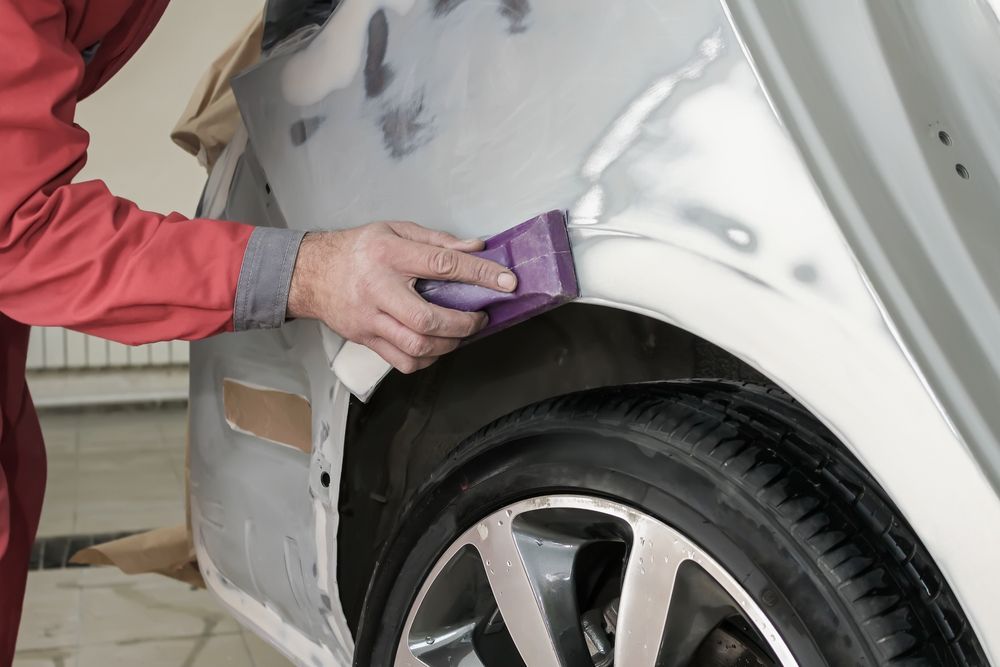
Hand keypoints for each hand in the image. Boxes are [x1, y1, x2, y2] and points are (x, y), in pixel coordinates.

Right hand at [287, 221, 516, 372]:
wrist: (311, 273)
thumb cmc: (356, 250)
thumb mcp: (396, 230)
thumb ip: (437, 241)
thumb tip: (476, 248)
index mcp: (390, 255)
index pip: (443, 265)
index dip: (480, 275)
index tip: (506, 281)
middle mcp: (379, 289)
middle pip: (428, 320)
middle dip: (464, 324)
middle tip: (479, 318)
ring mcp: (371, 319)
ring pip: (416, 346)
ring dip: (449, 345)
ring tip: (460, 333)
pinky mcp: (366, 340)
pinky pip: (403, 362)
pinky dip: (427, 359)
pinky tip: (436, 346)